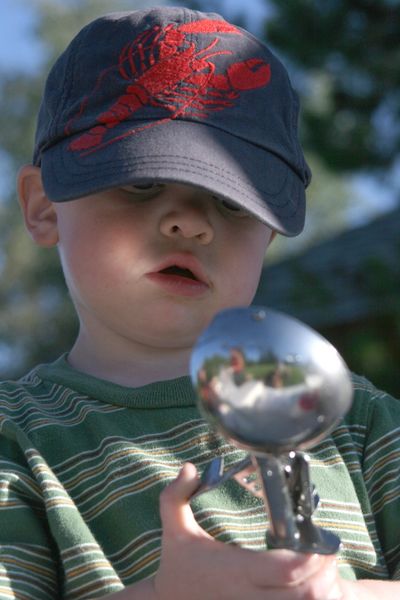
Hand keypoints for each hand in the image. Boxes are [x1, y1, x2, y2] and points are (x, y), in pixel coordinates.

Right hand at [151, 462, 345, 599]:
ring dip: (321, 589)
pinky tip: (306, 586)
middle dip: (325, 571)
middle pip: (306, 592)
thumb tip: (189, 467)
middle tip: (327, 549)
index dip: (312, 556)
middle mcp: (250, 595)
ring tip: (320, 566)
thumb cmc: (177, 564)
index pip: (287, 569)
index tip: (319, 538)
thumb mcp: (173, 527)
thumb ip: (176, 495)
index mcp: (235, 569)